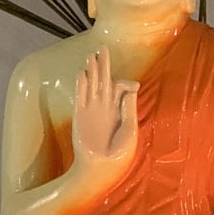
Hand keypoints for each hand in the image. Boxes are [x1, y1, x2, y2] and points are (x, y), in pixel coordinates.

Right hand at [71, 47, 137, 165]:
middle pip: (104, 80)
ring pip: (91, 84)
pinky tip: (83, 73)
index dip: (125, 82)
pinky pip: (81, 96)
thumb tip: (131, 88)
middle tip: (103, 48)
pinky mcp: (81, 115)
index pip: (120, 88)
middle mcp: (105, 107)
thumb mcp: (131, 130)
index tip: (132, 86)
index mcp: (119, 110)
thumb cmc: (118, 153)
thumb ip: (130, 109)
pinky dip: (82, 84)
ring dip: (91, 70)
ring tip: (91, 55)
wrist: (99, 166)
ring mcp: (92, 110)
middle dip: (104, 65)